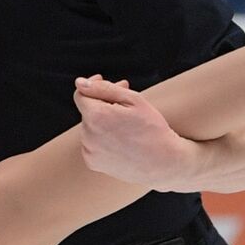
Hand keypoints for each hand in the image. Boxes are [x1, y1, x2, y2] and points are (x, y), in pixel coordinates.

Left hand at [74, 75, 199, 192]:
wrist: (165, 163)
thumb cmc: (153, 129)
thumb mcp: (134, 100)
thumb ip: (103, 88)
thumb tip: (80, 83)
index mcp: (96, 116)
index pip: (81, 94)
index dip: (92, 85)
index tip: (103, 82)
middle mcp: (88, 135)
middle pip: (87, 111)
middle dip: (103, 104)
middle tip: (126, 105)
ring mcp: (89, 151)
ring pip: (89, 127)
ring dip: (102, 122)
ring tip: (126, 126)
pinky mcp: (93, 163)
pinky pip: (91, 144)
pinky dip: (101, 139)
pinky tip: (120, 140)